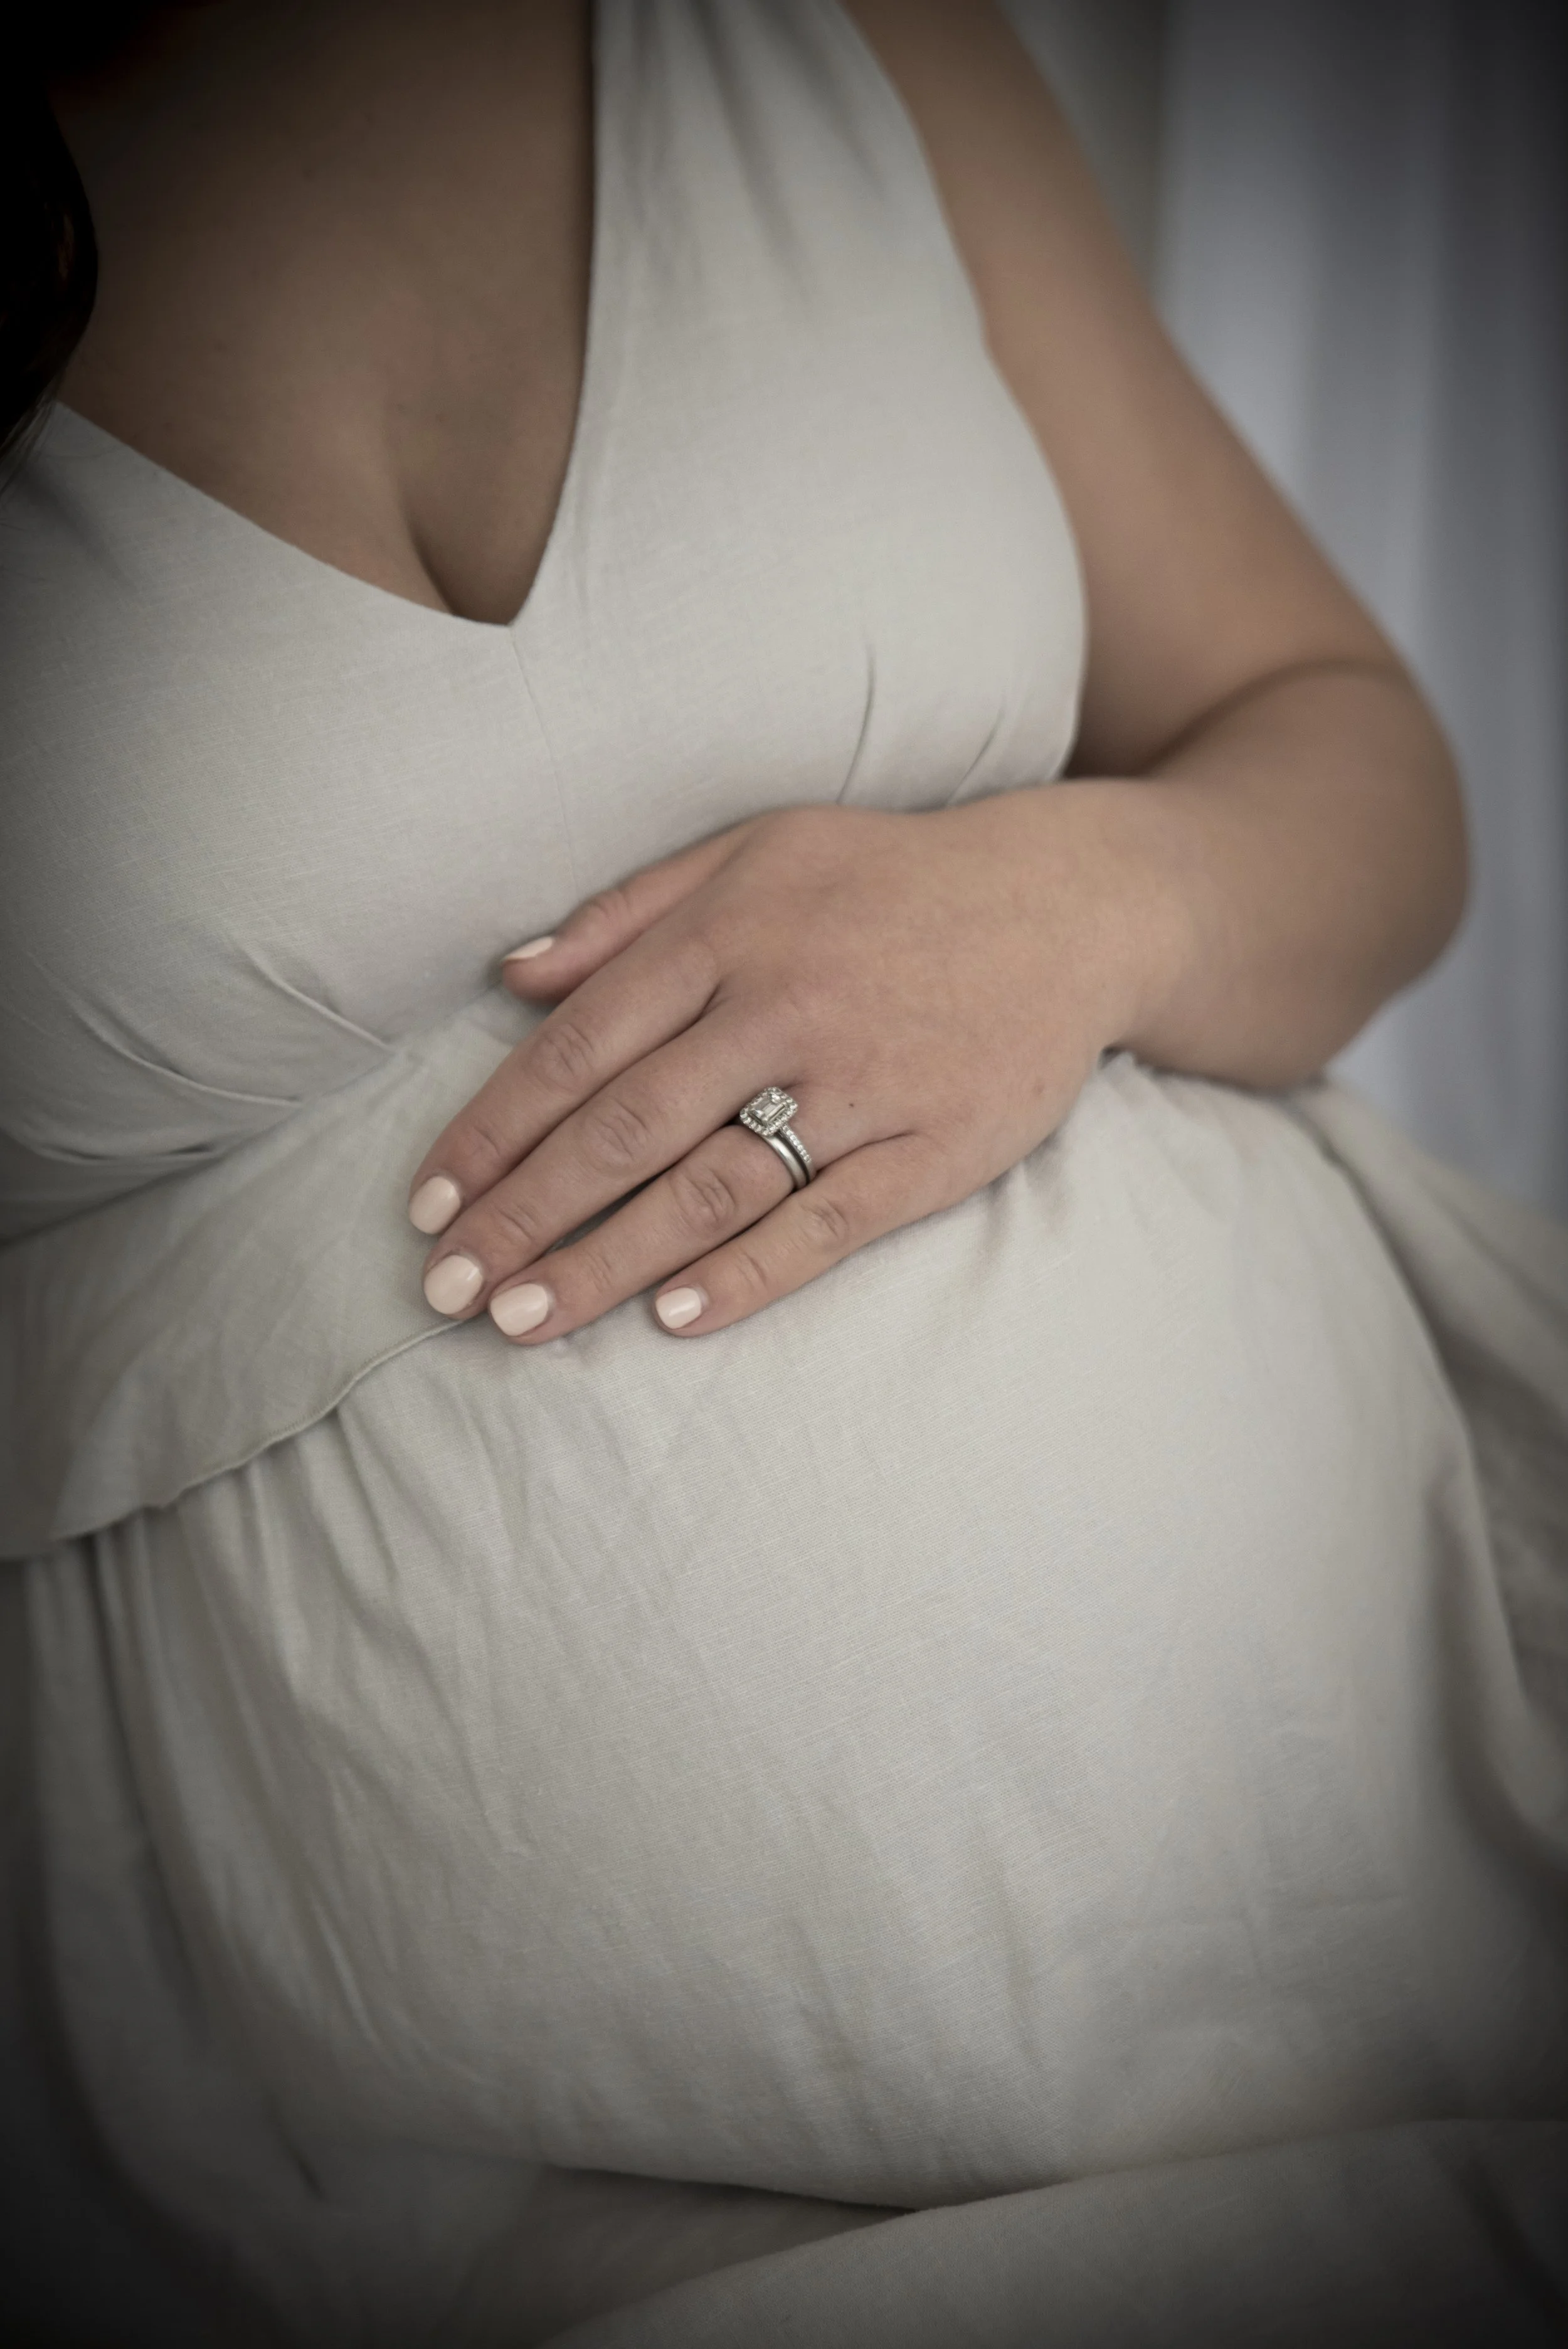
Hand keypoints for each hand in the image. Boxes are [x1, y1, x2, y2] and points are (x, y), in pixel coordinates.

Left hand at [408, 789, 1151, 1338]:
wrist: (1070, 906)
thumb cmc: (888, 881)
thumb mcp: (753, 853)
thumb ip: (628, 914)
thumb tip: (511, 977)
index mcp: (727, 934)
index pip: (578, 1049)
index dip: (493, 1131)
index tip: (429, 1201)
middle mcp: (783, 1008)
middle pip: (624, 1130)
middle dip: (522, 1216)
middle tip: (447, 1288)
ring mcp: (861, 1084)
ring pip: (709, 1188)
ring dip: (604, 1262)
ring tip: (521, 1322)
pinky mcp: (932, 1148)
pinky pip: (824, 1223)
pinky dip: (746, 1274)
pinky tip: (671, 1318)